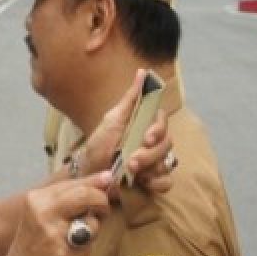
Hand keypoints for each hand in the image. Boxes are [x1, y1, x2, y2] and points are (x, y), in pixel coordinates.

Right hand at [0, 172, 111, 255]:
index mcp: (37, 199)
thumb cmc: (34, 242)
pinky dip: (84, 249)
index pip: (76, 183)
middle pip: (86, 195)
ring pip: (92, 222)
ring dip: (93, 230)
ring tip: (75, 238)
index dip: (97, 184)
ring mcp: (53, 235)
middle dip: (101, 202)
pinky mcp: (63, 255)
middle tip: (102, 212)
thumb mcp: (43, 212)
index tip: (108, 182)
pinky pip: (88, 245)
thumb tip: (106, 177)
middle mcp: (43, 213)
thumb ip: (71, 195)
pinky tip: (68, 253)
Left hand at [81, 70, 174, 196]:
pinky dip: (157, 183)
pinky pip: (166, 183)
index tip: (146, 138)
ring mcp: (154, 163)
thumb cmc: (99, 144)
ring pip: (167, 164)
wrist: (88, 172)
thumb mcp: (112, 119)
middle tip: (131, 162)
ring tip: (131, 172)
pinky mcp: (152, 182)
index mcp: (145, 126)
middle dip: (149, 154)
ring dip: (151, 169)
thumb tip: (142, 72)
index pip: (162, 123)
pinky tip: (143, 183)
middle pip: (167, 145)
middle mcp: (153, 144)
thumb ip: (130, 98)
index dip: (158, 129)